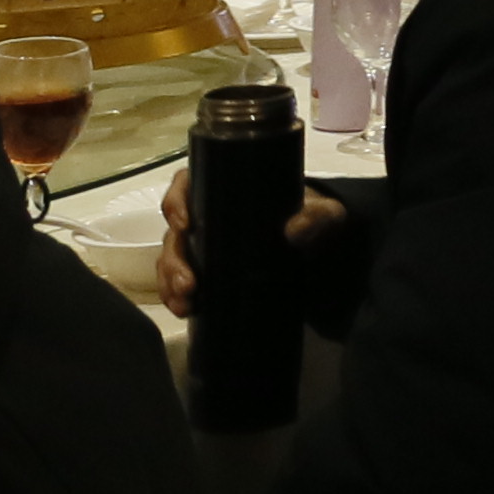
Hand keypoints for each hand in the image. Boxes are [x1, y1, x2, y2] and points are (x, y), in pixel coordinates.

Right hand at [155, 167, 347, 314]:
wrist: (320, 245)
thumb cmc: (314, 217)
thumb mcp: (323, 213)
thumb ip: (317, 216)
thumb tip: (295, 229)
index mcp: (228, 189)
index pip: (188, 185)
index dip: (176, 201)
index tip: (184, 224)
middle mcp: (208, 215)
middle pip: (175, 231)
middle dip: (174, 259)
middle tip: (189, 283)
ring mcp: (204, 243)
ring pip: (171, 258)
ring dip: (170, 281)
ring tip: (185, 303)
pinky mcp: (207, 268)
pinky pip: (178, 279)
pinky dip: (174, 295)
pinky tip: (183, 309)